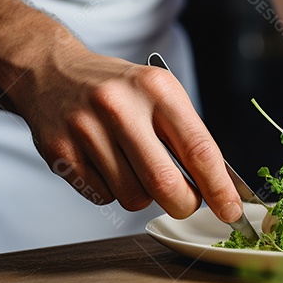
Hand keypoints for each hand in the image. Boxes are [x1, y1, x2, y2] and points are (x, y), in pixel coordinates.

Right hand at [10, 46, 243, 221]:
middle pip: (164, 184)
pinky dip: (113, 191)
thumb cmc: (118, 89)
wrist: (51, 71)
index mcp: (156, 89)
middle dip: (184, 204)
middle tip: (187, 202)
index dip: (219, 189)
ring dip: (144, 196)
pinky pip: (103, 197)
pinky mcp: (60, 152)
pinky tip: (106, 164)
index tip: (231, 211)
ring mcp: (86, 130)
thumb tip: (218, 187)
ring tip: (134, 166)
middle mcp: (120, 107)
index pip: (199, 150)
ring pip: (133, 197)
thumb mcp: (159, 93)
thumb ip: (187, 136)